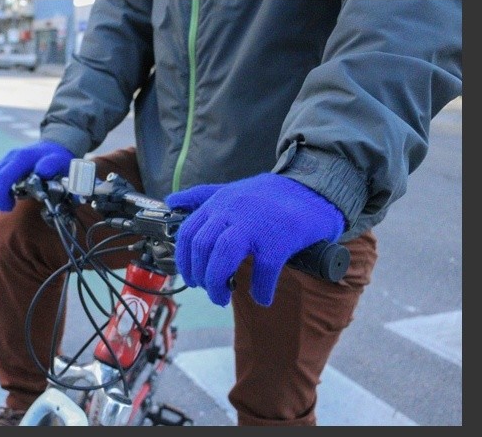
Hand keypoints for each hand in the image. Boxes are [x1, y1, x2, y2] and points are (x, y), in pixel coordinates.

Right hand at [0, 141, 74, 210]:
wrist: (54, 146)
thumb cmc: (57, 157)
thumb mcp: (59, 160)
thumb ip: (51, 165)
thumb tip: (41, 172)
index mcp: (22, 158)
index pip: (4, 176)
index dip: (1, 193)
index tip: (9, 207)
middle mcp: (11, 157)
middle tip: (7, 209)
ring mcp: (6, 159)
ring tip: (1, 207)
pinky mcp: (4, 163)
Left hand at [165, 173, 344, 306]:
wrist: (315, 191)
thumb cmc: (272, 196)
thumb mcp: (233, 190)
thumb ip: (202, 196)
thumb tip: (171, 200)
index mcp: (219, 202)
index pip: (187, 234)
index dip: (184, 261)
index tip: (191, 278)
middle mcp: (232, 210)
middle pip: (202, 249)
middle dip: (201, 277)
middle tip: (210, 291)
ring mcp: (256, 224)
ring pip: (222, 258)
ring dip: (218, 285)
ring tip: (223, 297)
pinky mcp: (279, 239)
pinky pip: (263, 272)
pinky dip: (260, 290)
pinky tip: (262, 297)